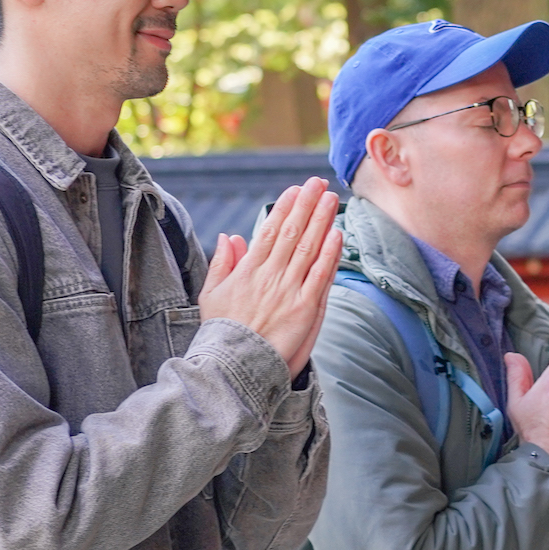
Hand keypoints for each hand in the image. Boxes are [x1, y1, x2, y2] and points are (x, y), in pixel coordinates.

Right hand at [199, 178, 343, 376]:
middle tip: (318, 184)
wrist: (233, 365)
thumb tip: (229, 236)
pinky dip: (330, 253)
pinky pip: (320, 275)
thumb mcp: (211, 294)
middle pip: (291, 232)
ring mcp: (288, 290)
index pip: (269, 231)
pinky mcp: (304, 308)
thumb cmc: (221, 332)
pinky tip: (337, 234)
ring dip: (321, 221)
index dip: (284, 208)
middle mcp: (269, 275)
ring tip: (331, 199)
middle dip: (306, 205)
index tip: (295, 190)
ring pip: (308, 248)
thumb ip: (222, 263)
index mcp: (248, 270)